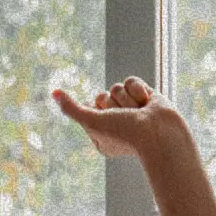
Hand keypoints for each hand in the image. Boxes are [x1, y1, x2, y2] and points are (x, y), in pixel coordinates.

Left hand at [51, 76, 191, 161]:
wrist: (161, 132)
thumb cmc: (125, 134)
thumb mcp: (92, 122)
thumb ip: (72, 109)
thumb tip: (54, 92)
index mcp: (102, 134)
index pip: (91, 107)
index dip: (98, 110)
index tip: (109, 123)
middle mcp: (117, 122)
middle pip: (103, 96)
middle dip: (113, 104)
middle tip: (126, 117)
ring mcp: (132, 110)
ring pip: (117, 88)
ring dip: (127, 99)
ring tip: (139, 112)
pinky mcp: (145, 98)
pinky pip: (131, 81)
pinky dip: (138, 90)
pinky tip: (147, 103)